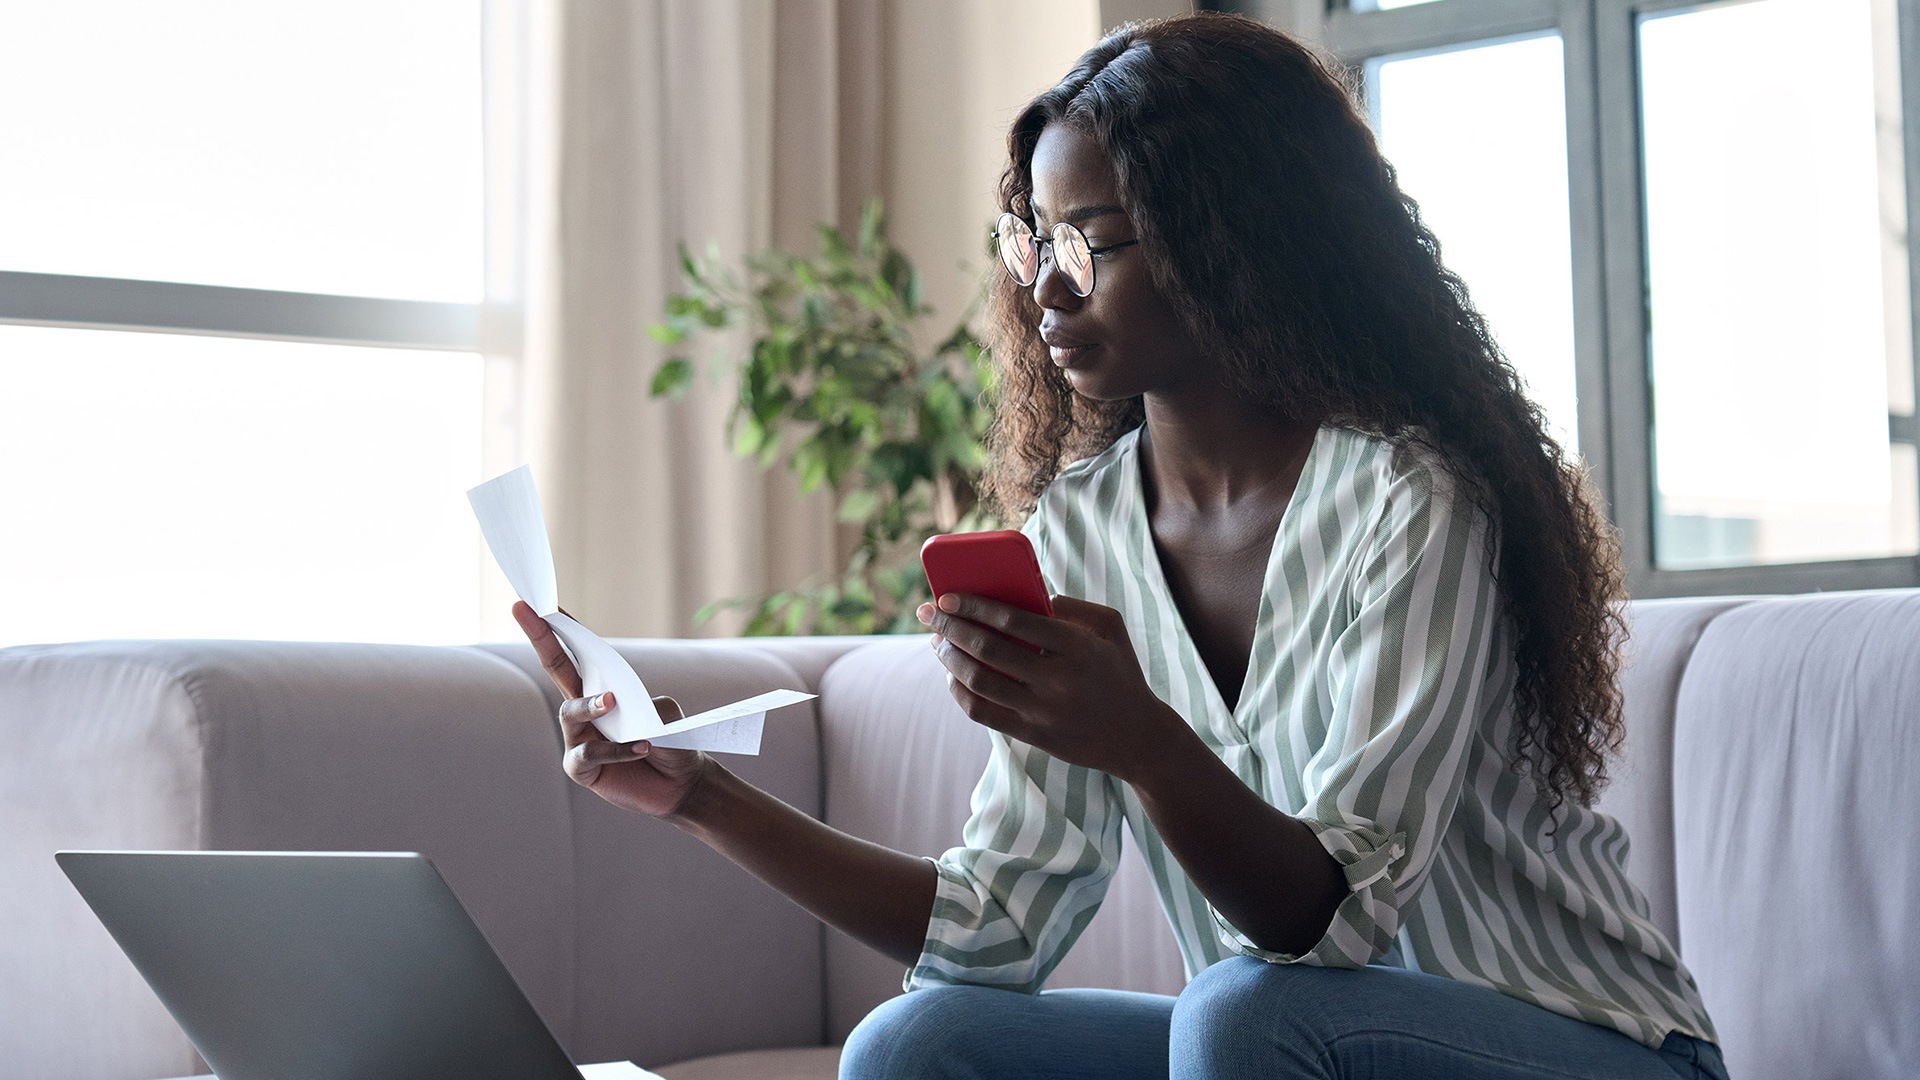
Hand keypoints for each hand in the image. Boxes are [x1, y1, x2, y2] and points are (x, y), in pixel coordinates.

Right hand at [512, 601, 709, 817]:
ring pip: (570, 711)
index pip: (578, 654)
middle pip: (555, 667)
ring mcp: (579, 738)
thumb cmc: (671, 742)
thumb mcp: (666, 715)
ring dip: (591, 705)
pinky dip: (615, 749)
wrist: (681, 783)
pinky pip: (588, 753)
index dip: (560, 629)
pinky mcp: (583, 769)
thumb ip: (645, 705)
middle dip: (539, 637)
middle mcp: (583, 710)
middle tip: (524, 609)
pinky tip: (640, 748)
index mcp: (602, 689)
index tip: (542, 603)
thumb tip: (621, 708)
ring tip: (613, 703)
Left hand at [917, 592, 1189, 781]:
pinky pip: (982, 713)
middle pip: (988, 650)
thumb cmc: (1120, 672)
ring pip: (979, 682)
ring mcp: (1043, 711)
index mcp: (1077, 647)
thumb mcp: (1110, 628)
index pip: (1013, 620)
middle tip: (928, 614)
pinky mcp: (1032, 735)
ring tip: (937, 642)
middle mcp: (1057, 680)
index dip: (974, 606)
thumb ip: (1073, 606)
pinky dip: (959, 692)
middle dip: (950, 628)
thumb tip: (1028, 595)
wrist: (1138, 738)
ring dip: (949, 659)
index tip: (947, 596)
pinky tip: (952, 676)